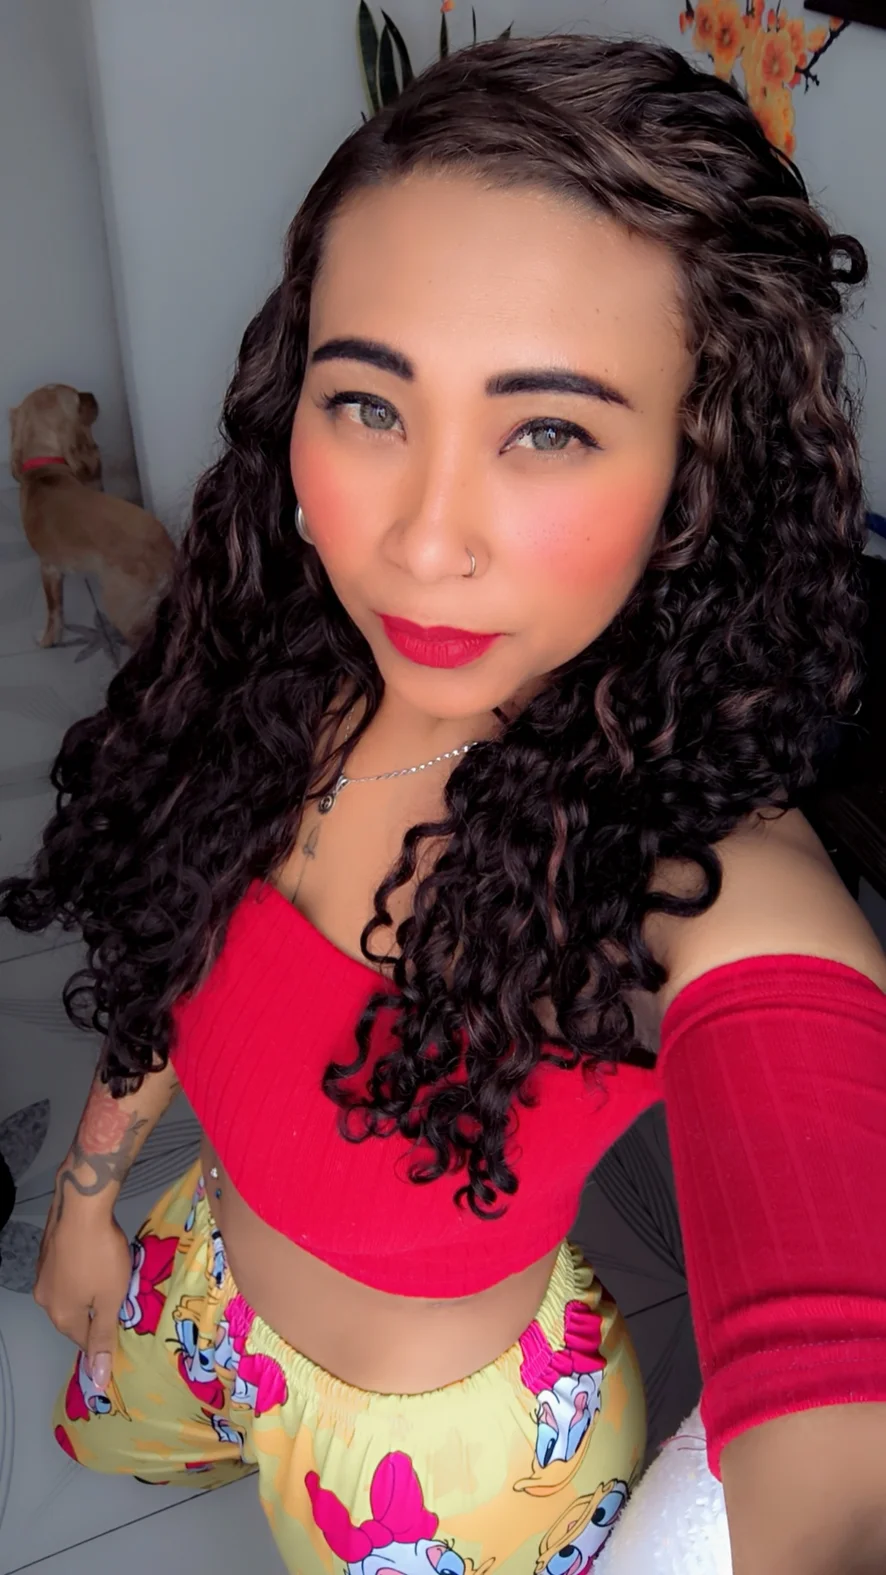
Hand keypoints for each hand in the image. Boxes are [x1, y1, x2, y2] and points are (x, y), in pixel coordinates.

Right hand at [33, 1193, 131, 1391]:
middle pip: (75, 1317)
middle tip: (120, 1296)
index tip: (123, 1325)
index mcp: (62, 1316)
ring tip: (109, 1276)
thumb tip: (97, 1379)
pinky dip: (80, 1273)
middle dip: (96, 1312)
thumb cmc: (102, 1255)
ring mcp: (43, 1275)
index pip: (84, 1341)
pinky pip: (66, 1274)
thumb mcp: (110, 1299)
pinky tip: (94, 1259)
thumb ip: (104, 1337)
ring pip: (70, 1294)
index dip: (105, 1337)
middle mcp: (45, 1300)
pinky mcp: (46, 1254)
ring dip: (88, 1290)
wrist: (81, 1207)